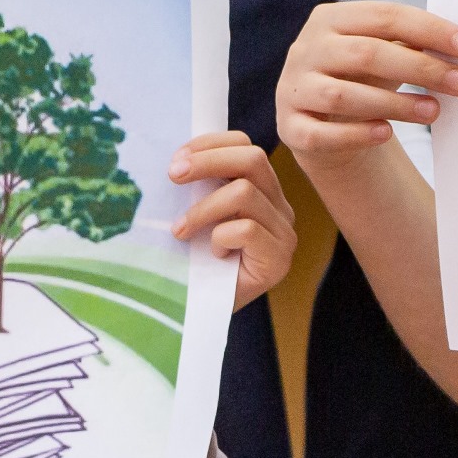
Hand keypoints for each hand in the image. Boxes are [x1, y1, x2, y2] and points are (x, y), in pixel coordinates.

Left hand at [170, 132, 296, 310]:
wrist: (204, 313)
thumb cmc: (197, 262)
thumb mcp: (197, 215)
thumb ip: (199, 187)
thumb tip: (176, 159)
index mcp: (262, 189)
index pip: (245, 145)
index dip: (210, 144)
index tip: (176, 160)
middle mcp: (279, 206)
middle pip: (252, 159)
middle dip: (207, 161)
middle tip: (173, 176)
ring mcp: (284, 233)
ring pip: (245, 193)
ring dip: (203, 209)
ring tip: (180, 230)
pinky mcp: (279, 260)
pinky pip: (246, 229)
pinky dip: (220, 237)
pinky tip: (213, 254)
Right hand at [277, 1, 457, 166]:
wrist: (321, 120)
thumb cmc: (361, 76)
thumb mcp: (382, 52)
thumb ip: (412, 43)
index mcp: (330, 18)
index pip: (384, 15)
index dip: (429, 29)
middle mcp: (306, 49)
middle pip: (366, 54)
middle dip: (420, 68)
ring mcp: (293, 88)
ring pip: (344, 95)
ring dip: (395, 104)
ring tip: (434, 111)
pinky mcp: (289, 127)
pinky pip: (321, 134)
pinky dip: (356, 134)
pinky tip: (387, 134)